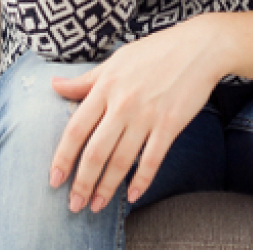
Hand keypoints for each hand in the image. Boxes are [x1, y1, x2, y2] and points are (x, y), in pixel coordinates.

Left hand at [50, 19, 224, 211]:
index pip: (76, 129)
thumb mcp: (115, 61)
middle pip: (95, 152)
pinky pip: (152, 159)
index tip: (54, 179)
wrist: (199, 47)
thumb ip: (86, 80)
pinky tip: (131, 196)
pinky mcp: (169, 125)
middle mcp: (122, 104)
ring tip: (96, 206)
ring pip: (121, 160)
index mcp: (105, 87)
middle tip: (74, 205)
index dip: (63, 158)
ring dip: (106, 187)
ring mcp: (146, 115)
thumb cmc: (155, 52)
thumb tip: (54, 85)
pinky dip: (141, 181)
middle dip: (82, 183)